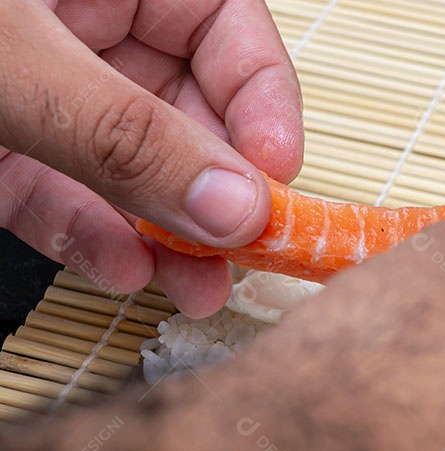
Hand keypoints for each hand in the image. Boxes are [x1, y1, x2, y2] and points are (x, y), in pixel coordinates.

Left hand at [0, 0, 302, 316]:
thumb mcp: (17, 65)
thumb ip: (128, 136)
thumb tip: (236, 208)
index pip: (227, 27)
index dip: (265, 104)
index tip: (277, 182)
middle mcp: (85, 28)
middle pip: (190, 111)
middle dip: (219, 192)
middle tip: (246, 251)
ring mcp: (44, 96)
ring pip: (131, 169)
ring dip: (169, 237)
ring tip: (200, 288)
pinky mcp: (2, 154)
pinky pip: (61, 197)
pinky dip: (92, 239)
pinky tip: (124, 271)